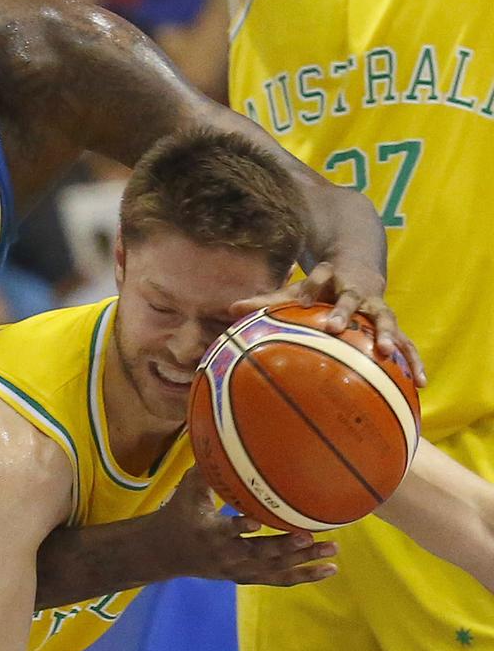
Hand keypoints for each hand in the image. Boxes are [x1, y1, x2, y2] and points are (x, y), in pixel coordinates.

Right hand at [151, 468, 337, 586]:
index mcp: (209, 531)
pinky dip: (304, 575)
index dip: (240, 527)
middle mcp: (226, 554)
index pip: (225, 530)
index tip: (257, 522)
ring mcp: (238, 569)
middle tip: (310, 536)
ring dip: (304, 562)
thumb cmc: (179, 514)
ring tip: (332, 550)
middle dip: (285, 546)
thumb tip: (218, 437)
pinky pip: (279, 579)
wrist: (167, 552)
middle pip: (258, 554)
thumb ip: (206, 470)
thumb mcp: (186, 491)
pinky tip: (328, 569)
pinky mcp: (246, 577)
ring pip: (274, 569)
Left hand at [229, 260, 425, 386]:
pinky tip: (419, 383)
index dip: (311, 288)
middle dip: (345, 311)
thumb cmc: (318, 287)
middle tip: (336, 327)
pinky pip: (408, 343)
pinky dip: (414, 361)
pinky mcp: (392, 324)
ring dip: (387, 335)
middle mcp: (356, 291)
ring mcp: (377, 307)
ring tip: (387, 353)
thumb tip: (230, 309)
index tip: (303, 302)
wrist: (357, 267)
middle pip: (352, 298)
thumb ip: (265, 301)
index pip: (318, 279)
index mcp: (330, 278)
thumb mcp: (294, 290)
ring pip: (386, 319)